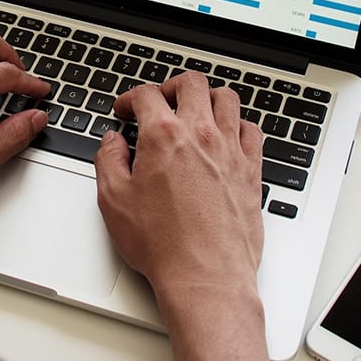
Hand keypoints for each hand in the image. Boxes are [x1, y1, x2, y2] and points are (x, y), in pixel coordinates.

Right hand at [95, 73, 285, 360]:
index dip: (130, 98)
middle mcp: (201, 135)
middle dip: (170, 86)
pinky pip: (251, 130)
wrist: (205, 276)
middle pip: (192, 84)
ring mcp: (231, 150)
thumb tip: (112, 142)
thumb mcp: (114, 201)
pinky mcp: (252, 170)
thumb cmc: (163, 245)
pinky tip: (227, 135)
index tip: (125, 110)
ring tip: (195, 110)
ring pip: (227, 98)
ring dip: (207, 97)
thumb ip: (108, 161)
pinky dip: (237, 124)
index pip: (147, 96)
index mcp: (164, 136)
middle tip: (160, 100)